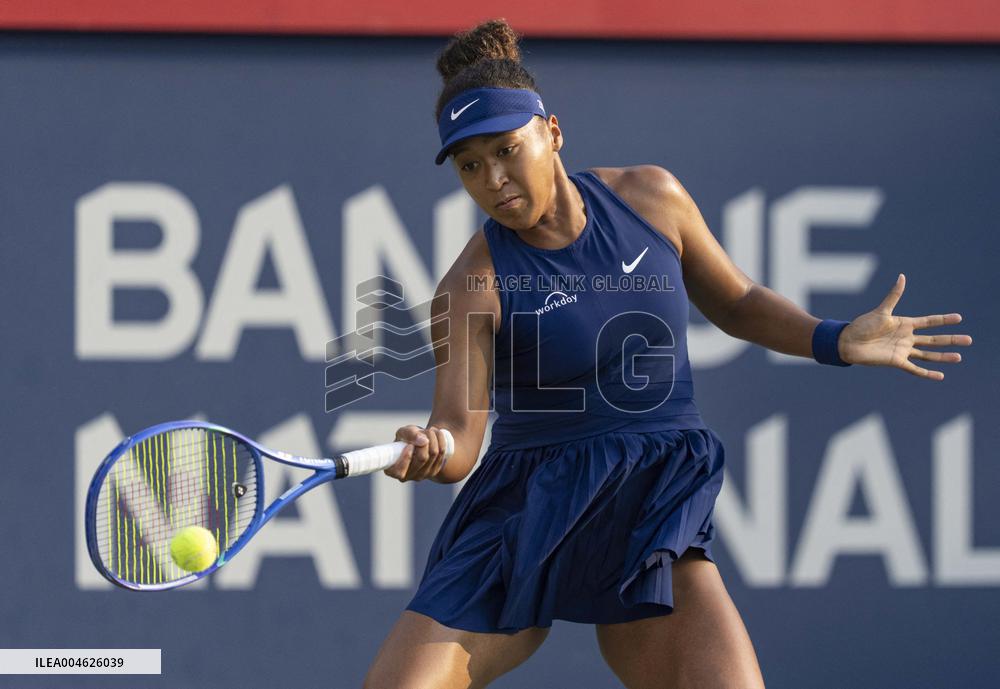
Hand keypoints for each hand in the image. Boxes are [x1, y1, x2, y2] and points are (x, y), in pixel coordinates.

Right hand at [383, 424, 449, 481]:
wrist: (420, 441)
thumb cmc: (407, 438)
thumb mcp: (403, 432)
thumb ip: (410, 434)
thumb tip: (424, 441)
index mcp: (393, 470)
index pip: (399, 471)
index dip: (406, 458)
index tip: (410, 445)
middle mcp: (407, 476)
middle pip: (422, 458)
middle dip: (424, 439)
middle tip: (423, 431)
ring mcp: (422, 475)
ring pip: (433, 454)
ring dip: (433, 437)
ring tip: (430, 430)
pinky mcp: (434, 471)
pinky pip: (442, 453)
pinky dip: (441, 440)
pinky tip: (437, 434)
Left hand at [838, 273, 971, 379]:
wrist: (847, 342)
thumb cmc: (862, 325)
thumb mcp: (881, 311)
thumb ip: (894, 296)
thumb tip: (902, 276)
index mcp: (904, 324)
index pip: (929, 322)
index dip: (943, 320)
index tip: (959, 318)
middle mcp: (906, 338)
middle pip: (934, 339)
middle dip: (951, 339)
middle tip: (969, 340)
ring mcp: (902, 350)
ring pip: (928, 354)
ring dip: (943, 356)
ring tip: (959, 357)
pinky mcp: (896, 361)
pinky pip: (915, 368)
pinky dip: (927, 373)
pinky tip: (940, 375)